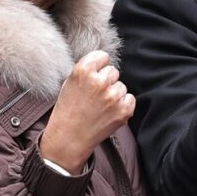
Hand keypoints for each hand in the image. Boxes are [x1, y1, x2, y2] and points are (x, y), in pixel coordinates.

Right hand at [40, 50, 135, 171]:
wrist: (68, 139)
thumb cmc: (67, 112)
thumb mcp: (69, 83)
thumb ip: (86, 70)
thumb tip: (102, 62)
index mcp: (83, 71)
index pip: (102, 56)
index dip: (98, 66)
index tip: (94, 75)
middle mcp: (99, 81)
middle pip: (113, 71)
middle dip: (106, 81)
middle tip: (95, 96)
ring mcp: (113, 96)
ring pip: (121, 86)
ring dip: (114, 94)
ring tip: (100, 106)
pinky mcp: (124, 110)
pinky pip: (130, 98)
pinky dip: (122, 105)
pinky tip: (109, 112)